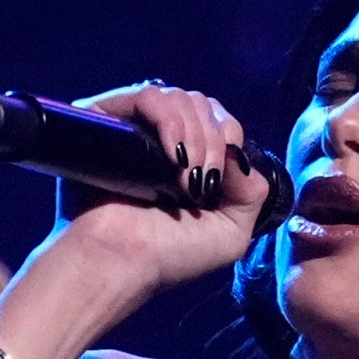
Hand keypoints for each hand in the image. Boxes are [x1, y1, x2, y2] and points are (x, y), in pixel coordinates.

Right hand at [28, 81, 271, 319]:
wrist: (121, 263)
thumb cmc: (168, 255)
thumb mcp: (231, 233)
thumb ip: (252, 192)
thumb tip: (240, 154)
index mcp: (188, 160)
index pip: (219, 120)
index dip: (229, 139)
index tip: (217, 178)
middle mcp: (160, 139)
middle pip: (203, 105)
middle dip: (214, 140)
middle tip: (201, 180)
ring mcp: (133, 128)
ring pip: (180, 98)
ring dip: (195, 134)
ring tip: (184, 175)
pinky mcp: (106, 119)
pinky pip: (148, 95)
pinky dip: (169, 119)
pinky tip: (172, 153)